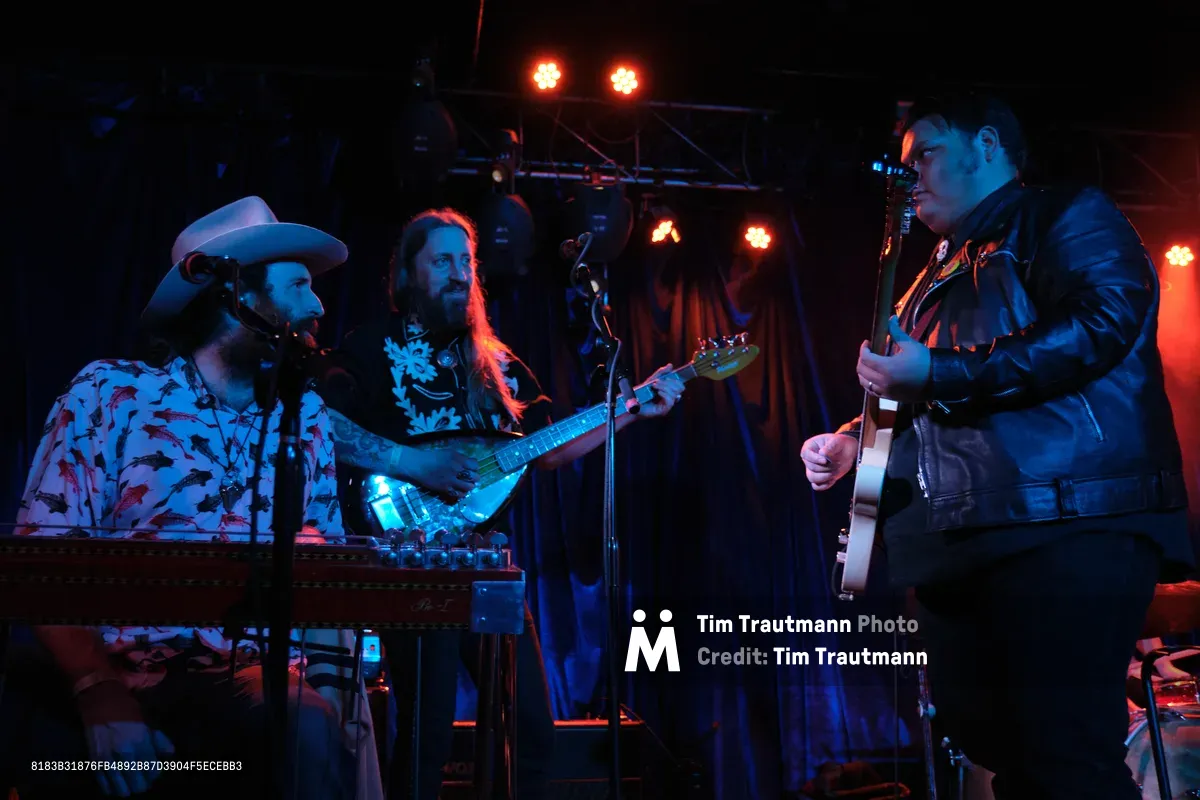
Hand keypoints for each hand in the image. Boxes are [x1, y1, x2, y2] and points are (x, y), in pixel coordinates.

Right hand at [76, 681, 174, 795]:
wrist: (99, 701)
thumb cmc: (125, 708)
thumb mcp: (146, 722)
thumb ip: (158, 740)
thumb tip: (169, 754)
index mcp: (141, 742)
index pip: (153, 770)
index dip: (155, 773)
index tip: (154, 771)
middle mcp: (125, 754)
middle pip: (138, 784)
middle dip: (143, 783)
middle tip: (143, 778)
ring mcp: (108, 760)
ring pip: (122, 789)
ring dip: (128, 788)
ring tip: (130, 783)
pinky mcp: (95, 762)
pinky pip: (105, 785)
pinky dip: (112, 788)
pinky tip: (117, 786)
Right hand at [400, 446, 478, 497]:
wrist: (418, 465)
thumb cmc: (432, 457)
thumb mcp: (448, 453)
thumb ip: (460, 458)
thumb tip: (470, 463)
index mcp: (458, 459)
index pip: (475, 465)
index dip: (475, 467)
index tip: (472, 468)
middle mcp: (456, 469)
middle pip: (474, 477)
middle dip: (474, 478)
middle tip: (471, 478)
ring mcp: (451, 480)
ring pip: (469, 487)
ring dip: (469, 486)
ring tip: (467, 485)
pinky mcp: (445, 489)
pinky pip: (459, 494)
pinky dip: (462, 493)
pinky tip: (461, 491)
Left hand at [637, 365, 684, 417]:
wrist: (632, 403)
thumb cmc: (642, 393)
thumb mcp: (652, 380)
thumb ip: (661, 373)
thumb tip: (670, 365)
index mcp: (670, 392)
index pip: (680, 385)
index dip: (676, 380)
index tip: (666, 377)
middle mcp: (671, 399)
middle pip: (680, 388)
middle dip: (670, 382)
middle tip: (658, 382)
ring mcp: (668, 405)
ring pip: (675, 394)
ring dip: (664, 387)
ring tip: (655, 386)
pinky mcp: (664, 410)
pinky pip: (670, 401)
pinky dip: (664, 394)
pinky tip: (658, 392)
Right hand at [801, 433, 857, 490]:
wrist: (847, 452)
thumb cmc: (840, 444)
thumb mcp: (837, 441)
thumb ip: (830, 447)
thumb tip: (822, 454)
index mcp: (810, 446)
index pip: (805, 454)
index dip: (815, 459)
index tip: (826, 461)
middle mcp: (808, 459)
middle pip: (812, 467)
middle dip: (826, 467)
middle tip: (838, 463)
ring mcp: (812, 469)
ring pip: (812, 478)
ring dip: (826, 476)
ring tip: (836, 471)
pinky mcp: (818, 479)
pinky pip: (817, 486)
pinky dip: (825, 484)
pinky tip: (833, 479)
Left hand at [856, 317, 930, 402]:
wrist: (938, 380)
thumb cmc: (924, 361)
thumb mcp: (910, 345)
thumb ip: (896, 332)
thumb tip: (891, 318)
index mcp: (886, 368)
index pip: (865, 358)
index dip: (863, 349)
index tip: (868, 342)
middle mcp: (883, 381)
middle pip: (861, 370)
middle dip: (862, 359)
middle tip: (868, 352)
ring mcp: (885, 391)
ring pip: (864, 383)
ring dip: (863, 372)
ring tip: (869, 364)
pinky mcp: (889, 397)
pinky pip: (872, 391)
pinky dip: (869, 383)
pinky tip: (873, 377)